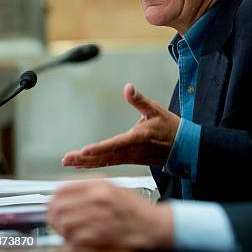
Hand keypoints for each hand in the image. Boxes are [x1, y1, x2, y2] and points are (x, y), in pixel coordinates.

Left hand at [48, 180, 172, 248]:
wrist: (152, 224)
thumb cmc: (135, 209)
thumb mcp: (115, 189)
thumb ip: (91, 188)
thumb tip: (67, 193)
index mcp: (100, 184)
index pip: (62, 188)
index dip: (53, 199)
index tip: (52, 205)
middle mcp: (98, 197)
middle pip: (59, 206)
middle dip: (53, 217)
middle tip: (56, 222)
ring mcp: (99, 215)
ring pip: (64, 223)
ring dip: (62, 230)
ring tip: (66, 232)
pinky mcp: (101, 234)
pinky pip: (75, 238)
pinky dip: (72, 240)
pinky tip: (76, 239)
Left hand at [62, 83, 179, 167]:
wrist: (184, 148)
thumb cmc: (170, 128)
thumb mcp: (156, 110)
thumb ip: (139, 99)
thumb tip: (128, 87)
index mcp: (138, 138)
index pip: (115, 144)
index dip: (99, 148)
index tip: (84, 151)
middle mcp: (133, 151)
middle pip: (105, 156)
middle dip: (85, 159)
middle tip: (66, 159)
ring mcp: (131, 158)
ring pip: (106, 161)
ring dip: (87, 162)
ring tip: (69, 162)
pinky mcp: (131, 160)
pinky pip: (110, 163)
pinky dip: (96, 163)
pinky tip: (84, 164)